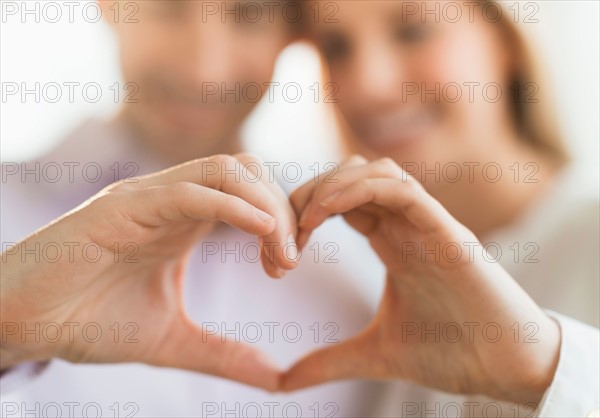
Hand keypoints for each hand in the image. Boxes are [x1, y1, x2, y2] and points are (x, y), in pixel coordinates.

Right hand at [1, 154, 297, 390]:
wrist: (22, 325)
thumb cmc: (88, 322)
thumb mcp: (173, 340)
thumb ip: (225, 354)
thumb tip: (277, 378)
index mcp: (185, 221)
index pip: (251, 192)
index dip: (281, 221)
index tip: (286, 265)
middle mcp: (170, 200)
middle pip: (247, 171)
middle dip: (281, 210)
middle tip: (287, 262)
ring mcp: (146, 198)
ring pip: (225, 171)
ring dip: (265, 206)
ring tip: (278, 254)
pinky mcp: (120, 208)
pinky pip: (188, 191)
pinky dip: (233, 205)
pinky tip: (260, 231)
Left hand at [283, 156, 559, 404]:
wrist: (507, 368)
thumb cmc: (452, 352)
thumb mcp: (374, 354)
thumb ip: (329, 361)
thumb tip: (283, 382)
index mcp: (393, 242)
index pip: (343, 202)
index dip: (305, 213)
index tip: (280, 250)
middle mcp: (408, 226)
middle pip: (353, 176)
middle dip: (311, 193)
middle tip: (284, 231)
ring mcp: (428, 224)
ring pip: (377, 171)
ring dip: (332, 186)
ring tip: (304, 220)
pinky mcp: (448, 231)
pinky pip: (402, 189)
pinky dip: (360, 189)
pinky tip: (327, 212)